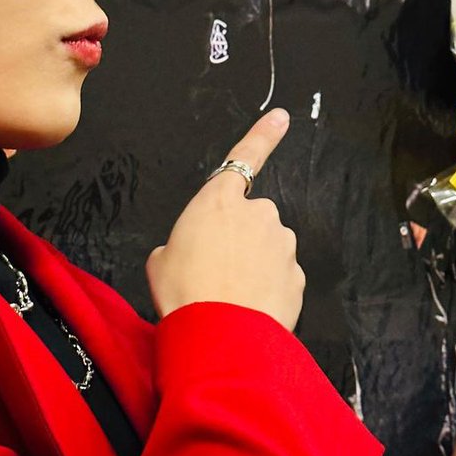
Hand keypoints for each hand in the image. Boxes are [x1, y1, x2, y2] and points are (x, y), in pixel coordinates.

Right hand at [146, 109, 303, 326]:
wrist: (220, 338)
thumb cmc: (184, 294)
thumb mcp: (159, 262)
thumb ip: (179, 245)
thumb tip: (188, 255)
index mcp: (218, 201)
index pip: (245, 157)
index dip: (264, 135)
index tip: (281, 117)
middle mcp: (257, 214)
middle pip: (250, 219)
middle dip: (238, 240)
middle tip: (212, 270)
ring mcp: (281, 244)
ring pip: (268, 249)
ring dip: (253, 266)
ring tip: (227, 294)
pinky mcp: (296, 276)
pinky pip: (280, 277)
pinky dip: (266, 290)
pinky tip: (246, 308)